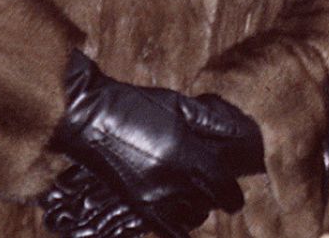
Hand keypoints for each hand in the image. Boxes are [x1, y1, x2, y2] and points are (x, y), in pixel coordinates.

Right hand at [51, 51, 265, 237]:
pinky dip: (177, 230)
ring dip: (197, 212)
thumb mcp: (176, 103)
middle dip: (216, 200)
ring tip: (197, 202)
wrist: (89, 117)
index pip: (222, 185)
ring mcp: (152, 195)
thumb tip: (240, 131)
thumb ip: (210, 120)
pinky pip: (165, 230)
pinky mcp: (135, 203)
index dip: (233, 196)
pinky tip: (179, 221)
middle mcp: (172, 180)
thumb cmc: (134, 104)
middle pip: (208, 203)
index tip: (236, 200)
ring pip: (189, 218)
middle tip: (216, 192)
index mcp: (185, 154)